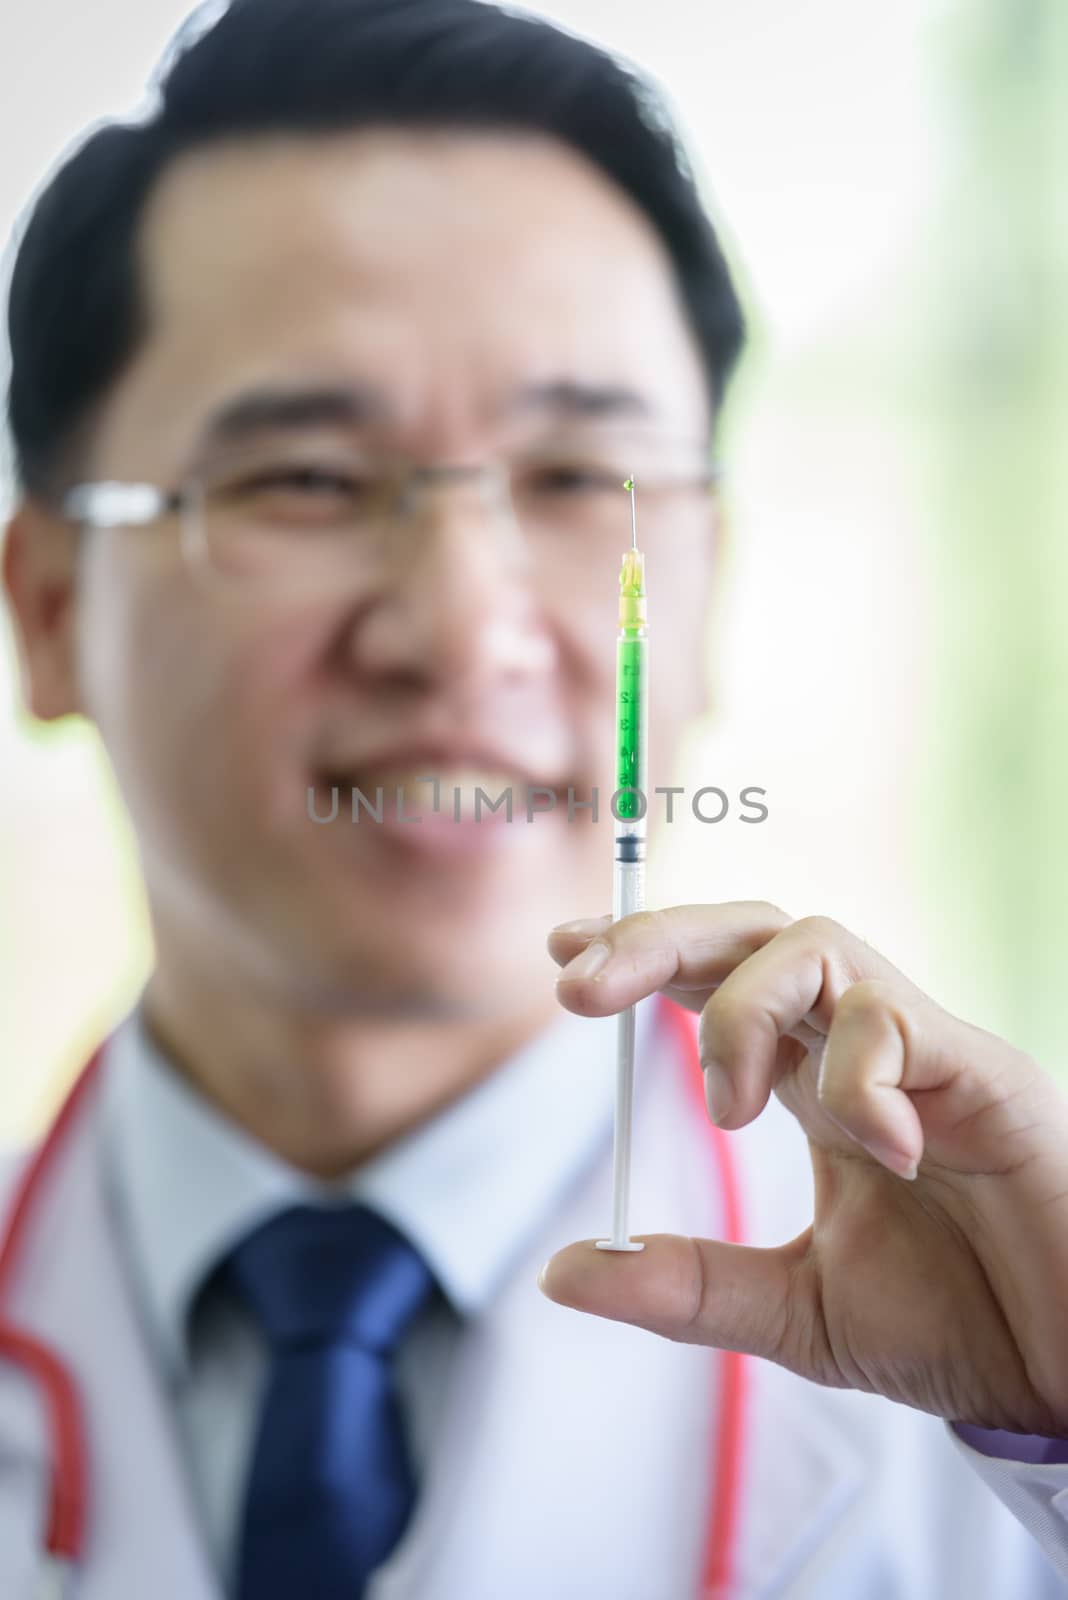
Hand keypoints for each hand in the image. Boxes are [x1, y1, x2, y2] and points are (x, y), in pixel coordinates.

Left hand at [540, 904, 1067, 1434]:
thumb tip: (560, 1273)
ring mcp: (924, 1049)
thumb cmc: (957, 1323)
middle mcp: (860, 1048)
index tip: (562, 954)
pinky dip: (857, 1075)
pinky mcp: (985, 1073)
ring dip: (744, 1012)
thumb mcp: (796, 1311)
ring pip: (816, 945)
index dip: (643, 953)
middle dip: (657, 939)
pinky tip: (877, 1148)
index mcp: (814, 1085)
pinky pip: (896, 1021)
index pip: (719, 980)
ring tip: (730, 1109)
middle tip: (575, 983)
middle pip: (752, 933)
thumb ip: (688, 1286)